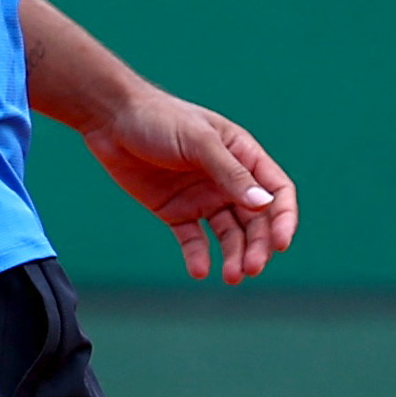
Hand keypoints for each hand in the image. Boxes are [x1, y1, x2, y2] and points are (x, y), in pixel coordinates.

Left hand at [80, 85, 296, 284]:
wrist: (111, 120)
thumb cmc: (160, 118)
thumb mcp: (199, 142)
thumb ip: (231, 173)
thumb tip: (265, 204)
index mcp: (243, 155)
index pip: (277, 191)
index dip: (284, 218)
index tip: (281, 244)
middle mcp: (227, 180)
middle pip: (256, 220)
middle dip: (257, 246)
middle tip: (251, 269)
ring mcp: (203, 197)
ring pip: (229, 235)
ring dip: (233, 256)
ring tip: (230, 277)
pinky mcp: (176, 211)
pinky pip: (194, 240)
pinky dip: (198, 256)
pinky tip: (199, 270)